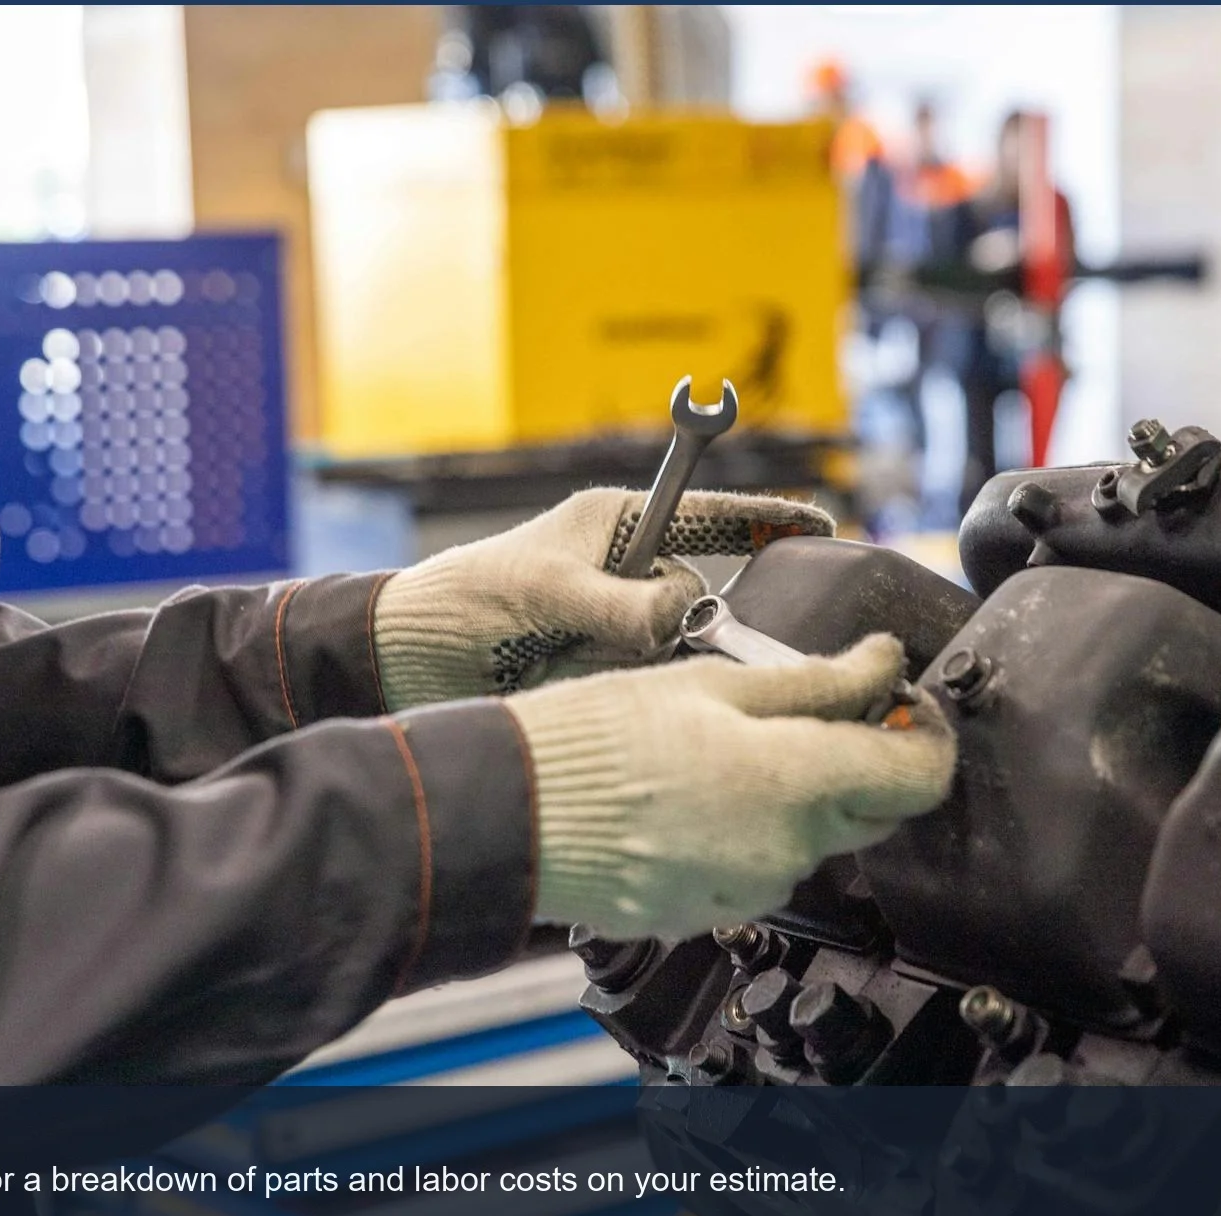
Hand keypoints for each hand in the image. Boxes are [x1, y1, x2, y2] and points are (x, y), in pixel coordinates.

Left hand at [372, 487, 831, 708]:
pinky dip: (632, 692)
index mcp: (615, 527)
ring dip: (641, 664)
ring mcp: (616, 626)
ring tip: (573, 661)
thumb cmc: (462, 603)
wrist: (401, 664)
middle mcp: (624, 574)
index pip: (708, 519)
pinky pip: (649, 683)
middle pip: (697, 600)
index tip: (819, 529)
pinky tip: (591, 689)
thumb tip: (686, 618)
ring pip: (676, 650)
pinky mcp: (604, 673)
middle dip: (674, 626)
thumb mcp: (544, 591)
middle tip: (628, 640)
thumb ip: (622, 605)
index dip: (765, 525)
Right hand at [503, 634, 956, 939]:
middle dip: (867, 759)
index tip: (906, 701)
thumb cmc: (599, 738)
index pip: (923, 775)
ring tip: (730, 746)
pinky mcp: (717, 910)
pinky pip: (762, 867)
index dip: (929, 733)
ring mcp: (754, 887)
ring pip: (816, 839)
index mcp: (800, 780)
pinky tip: (699, 793)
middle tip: (821, 709)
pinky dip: (751, 829)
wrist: (516, 813)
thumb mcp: (714, 682)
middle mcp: (791, 848)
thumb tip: (884, 662)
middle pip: (877, 810)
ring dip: (801, 795)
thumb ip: (818, 681)